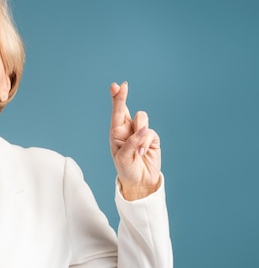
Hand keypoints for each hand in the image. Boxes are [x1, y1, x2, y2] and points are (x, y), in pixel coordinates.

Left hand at [109, 81, 160, 200]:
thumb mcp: (123, 157)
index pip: (116, 113)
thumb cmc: (126, 169)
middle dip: (122, 97)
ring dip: (139, 131)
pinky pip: (150, 132)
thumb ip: (131, 142)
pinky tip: (142, 153)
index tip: (116, 86)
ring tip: (136, 148)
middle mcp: (127, 130)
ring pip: (141, 118)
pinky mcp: (152, 138)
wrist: (140, 181)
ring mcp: (140, 132)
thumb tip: (144, 129)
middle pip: (126, 108)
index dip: (116, 99)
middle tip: (122, 86)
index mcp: (116, 133)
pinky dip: (145, 142)